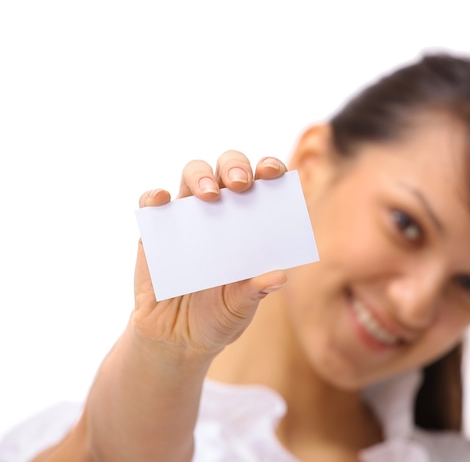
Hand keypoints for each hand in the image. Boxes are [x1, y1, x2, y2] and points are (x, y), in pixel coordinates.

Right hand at [132, 151, 288, 358]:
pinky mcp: (155, 231)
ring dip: (200, 175)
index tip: (273, 174)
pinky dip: (155, 196)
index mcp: (250, 223)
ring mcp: (187, 217)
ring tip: (208, 194)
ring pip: (192, 175)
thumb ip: (256, 291)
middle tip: (240, 185)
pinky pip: (152, 204)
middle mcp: (221, 211)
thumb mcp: (240, 307)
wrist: (177, 340)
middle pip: (226, 168)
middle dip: (235, 166)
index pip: (263, 184)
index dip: (270, 169)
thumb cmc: (218, 315)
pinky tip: (163, 199)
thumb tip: (279, 276)